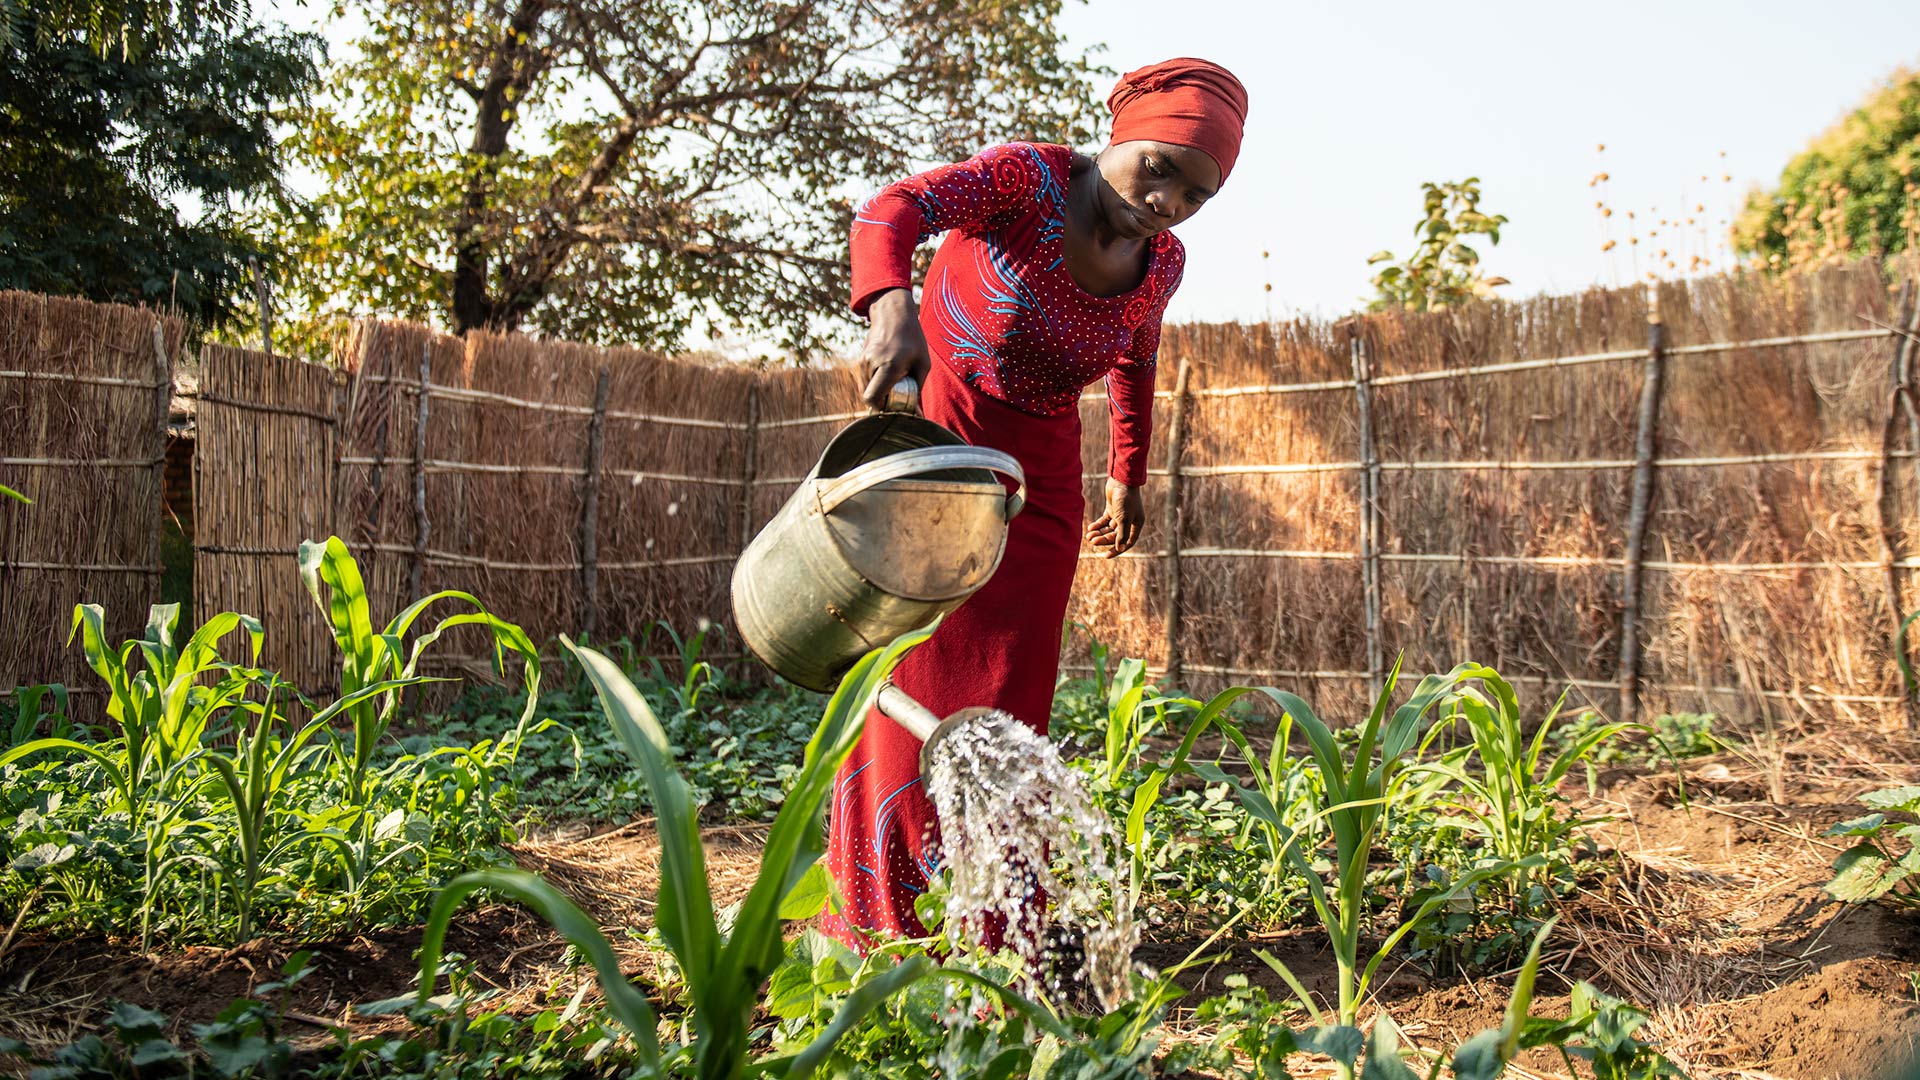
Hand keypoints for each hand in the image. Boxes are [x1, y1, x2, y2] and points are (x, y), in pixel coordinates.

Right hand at [859, 289, 931, 409]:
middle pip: (868, 397)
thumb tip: (917, 414)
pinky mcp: (860, 361)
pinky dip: (874, 383)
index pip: (872, 398)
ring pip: (865, 390)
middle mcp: (871, 364)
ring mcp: (862, 362)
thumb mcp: (923, 363)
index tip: (894, 406)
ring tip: (894, 381)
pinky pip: (865, 381)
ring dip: (878, 392)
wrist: (892, 313)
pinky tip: (887, 374)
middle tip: (897, 396)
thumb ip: (918, 389)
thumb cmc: (912, 338)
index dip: (881, 408)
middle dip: (881, 402)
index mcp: (888, 365)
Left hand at [1085, 479, 1145, 557]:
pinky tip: (1090, 528)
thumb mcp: (1124, 518)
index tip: (1105, 555)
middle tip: (1092, 541)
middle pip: (1115, 536)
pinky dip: (1097, 525)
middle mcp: (1129, 521)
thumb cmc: (1126, 499)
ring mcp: (1120, 515)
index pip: (1127, 542)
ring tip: (1089, 536)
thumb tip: (1119, 548)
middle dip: (1103, 539)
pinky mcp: (1112, 509)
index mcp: (1136, 525)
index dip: (1117, 550)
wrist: (1121, 480)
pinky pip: (1104, 521)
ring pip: (1108, 529)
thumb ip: (1121, 534)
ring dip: (1099, 533)